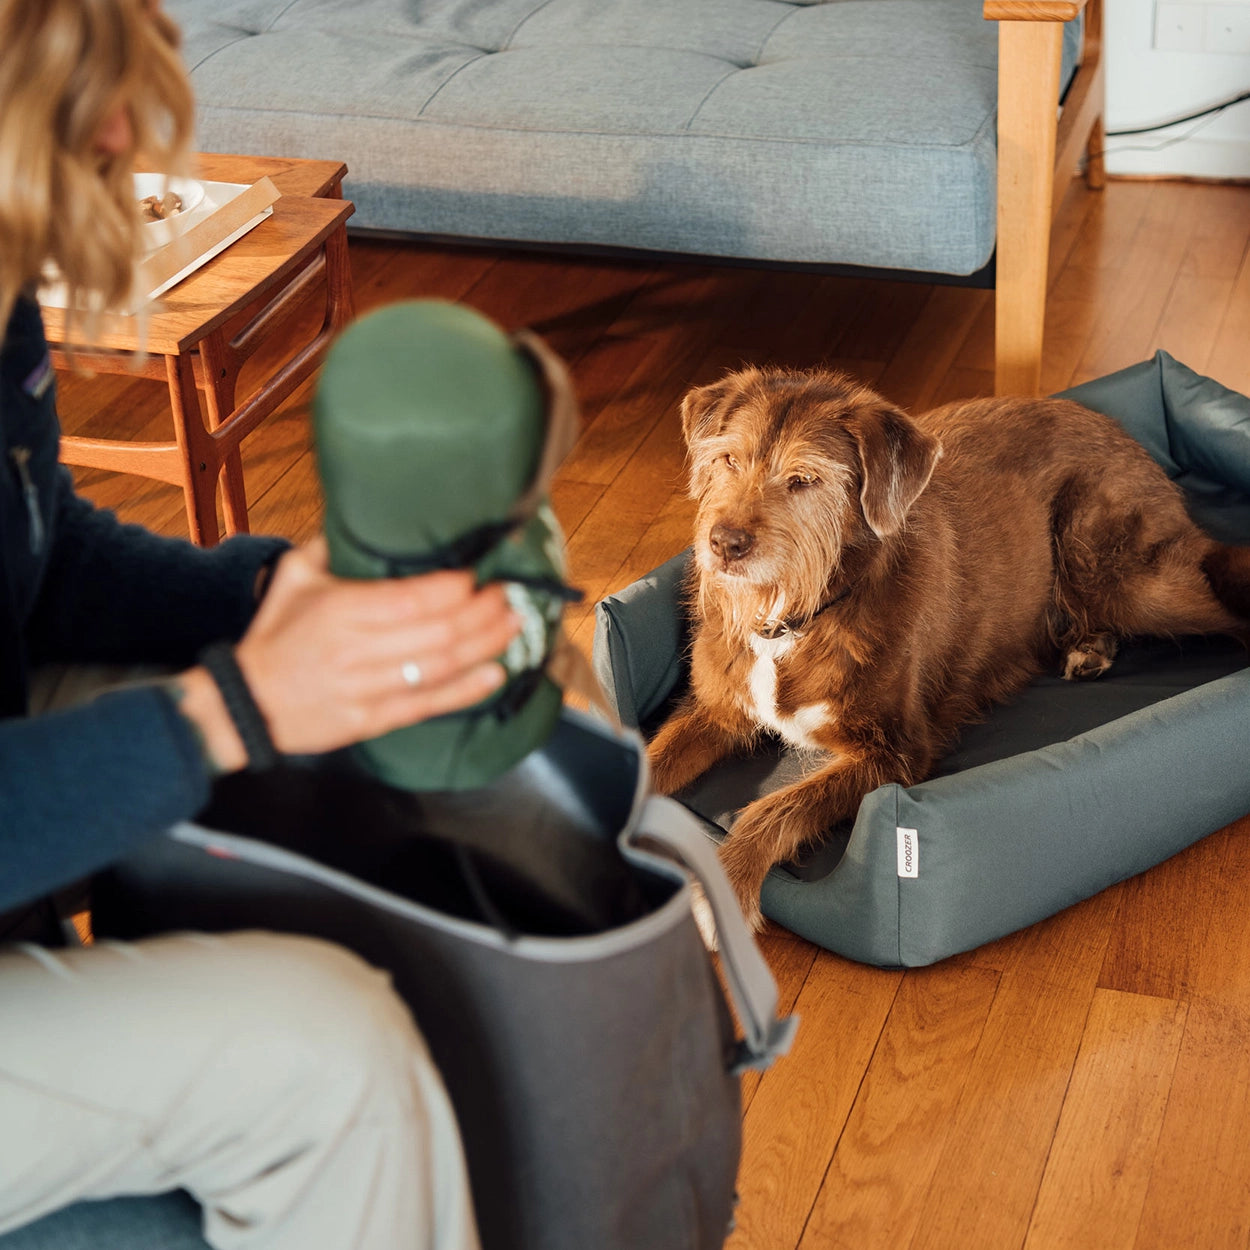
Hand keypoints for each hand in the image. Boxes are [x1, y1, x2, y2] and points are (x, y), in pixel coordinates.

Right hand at [179, 538, 521, 770]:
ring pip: (439, 667)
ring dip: (484, 645)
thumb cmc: (274, 634)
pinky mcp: (372, 720)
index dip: (456, 586)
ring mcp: (366, 688)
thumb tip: (369, 512)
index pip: (413, 597)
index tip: (482, 572)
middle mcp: (356, 650)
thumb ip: (331, 543)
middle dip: (483, 613)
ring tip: (514, 625)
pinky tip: (496, 673)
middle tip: (509, 595)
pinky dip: (467, 690)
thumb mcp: (293, 576)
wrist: (242, 703)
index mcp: (340, 610)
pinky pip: (428, 705)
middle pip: (437, 632)